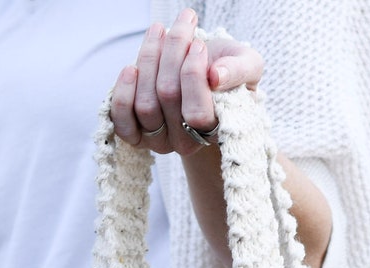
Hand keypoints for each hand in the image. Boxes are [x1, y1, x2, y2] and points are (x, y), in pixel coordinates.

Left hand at [109, 8, 263, 155]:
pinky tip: (131, 67)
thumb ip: (240, 69)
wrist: (203, 78)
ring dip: (149, 60)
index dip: (193, 74)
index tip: (199, 44)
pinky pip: (122, 120)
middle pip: (168, 97)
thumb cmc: (227, 72)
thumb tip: (216, 76)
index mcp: (214, 130)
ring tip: (159, 31)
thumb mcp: (247, 65)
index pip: (198, 112)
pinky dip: (123, 92)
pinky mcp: (135, 136)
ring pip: (145, 103)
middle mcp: (184, 142)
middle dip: (173, 53)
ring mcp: (157, 142)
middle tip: (183, 24)